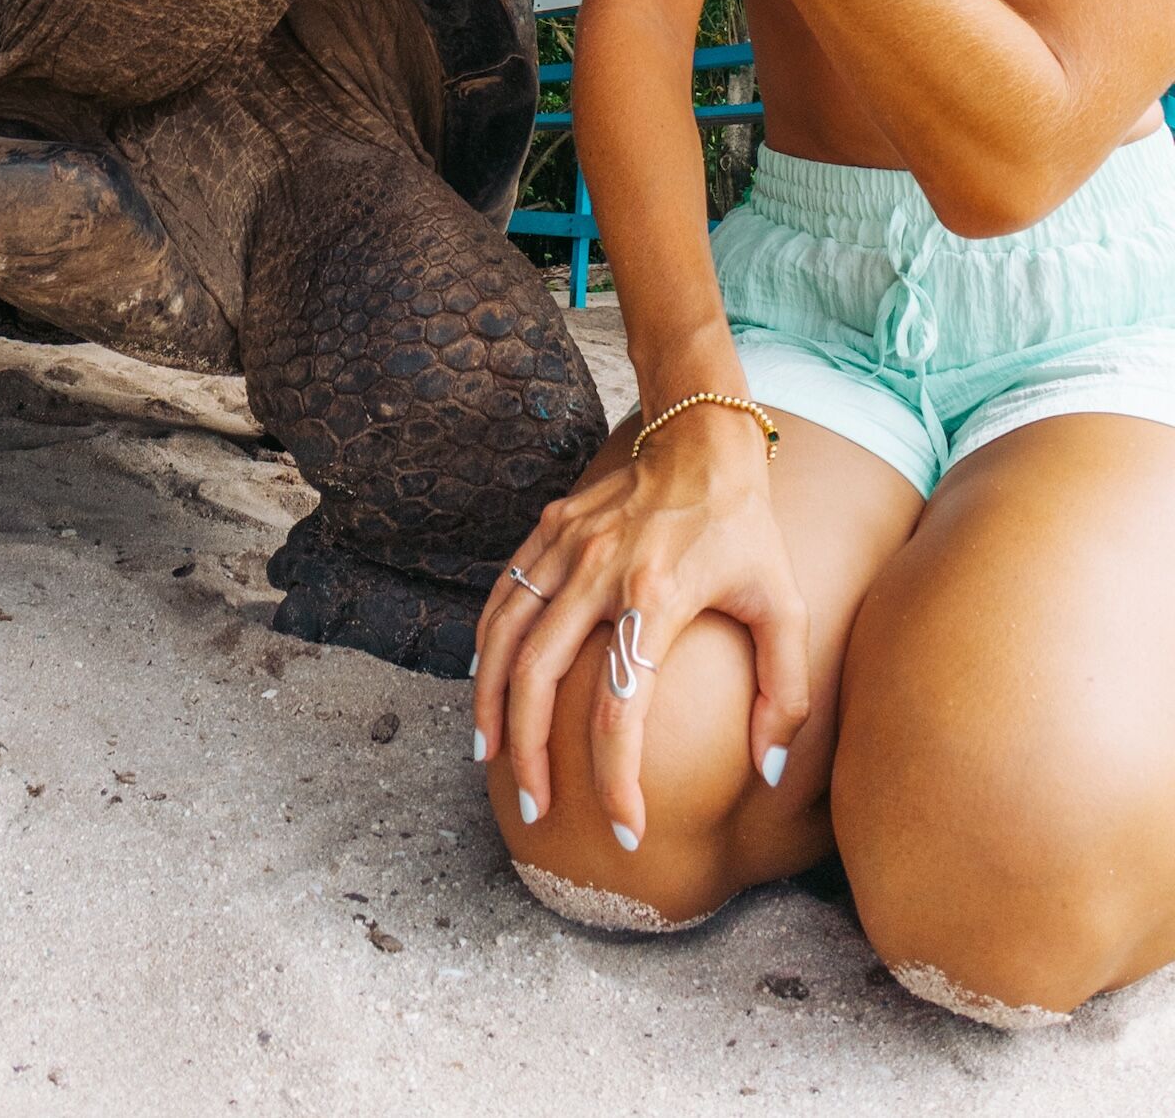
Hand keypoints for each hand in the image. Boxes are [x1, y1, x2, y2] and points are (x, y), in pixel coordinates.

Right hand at [472, 408, 809, 848]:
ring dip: (490, 704)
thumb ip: (783, 694)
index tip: (626, 833)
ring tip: (491, 759)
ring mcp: (565, 548)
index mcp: (656, 598)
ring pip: (505, 638)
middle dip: (530, 754)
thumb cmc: (746, 530)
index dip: (618, 781)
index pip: (621, 709)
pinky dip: (488, 648)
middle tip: (535, 808)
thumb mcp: (784, 608)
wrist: (701, 440)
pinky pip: (504, 597)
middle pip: (539, 679)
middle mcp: (599, 574)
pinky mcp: (547, 529)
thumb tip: (769, 773)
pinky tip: (489, 685)